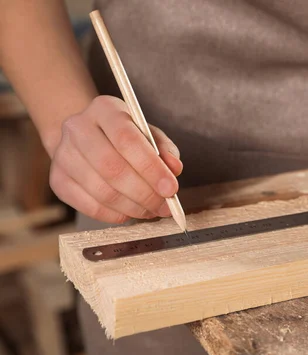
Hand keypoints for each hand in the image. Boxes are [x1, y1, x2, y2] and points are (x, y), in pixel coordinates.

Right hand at [49, 96, 182, 223]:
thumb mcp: (149, 135)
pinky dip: (115, 215)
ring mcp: (63, 154)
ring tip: (151, 210)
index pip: (127, 140)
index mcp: (104, 109)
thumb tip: (174, 169)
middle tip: (165, 206)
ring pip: (101, 191)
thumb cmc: (125, 137)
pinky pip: (89, 206)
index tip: (171, 189)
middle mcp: (77, 128)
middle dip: (144, 193)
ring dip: (133, 207)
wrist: (88, 139)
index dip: (151, 169)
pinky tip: (130, 212)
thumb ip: (165, 150)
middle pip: (112, 168)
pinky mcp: (57, 180)